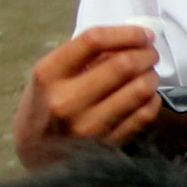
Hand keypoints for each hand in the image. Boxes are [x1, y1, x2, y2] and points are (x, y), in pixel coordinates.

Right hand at [16, 25, 167, 162]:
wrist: (33, 152)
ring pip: (139, 90)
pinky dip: (152, 100)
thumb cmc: (45, 104)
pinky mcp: (106, 145)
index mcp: (49, 73)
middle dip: (146, 54)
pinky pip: (144, 116)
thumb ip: (85, 55)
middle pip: (123, 65)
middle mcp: (66, 100)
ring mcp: (87, 126)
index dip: (127, 33)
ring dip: (152, 76)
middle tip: (150, 53)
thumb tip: (132, 40)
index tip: (143, 34)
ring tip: (149, 74)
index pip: (94, 40)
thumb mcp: (51, 74)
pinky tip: (147, 95)